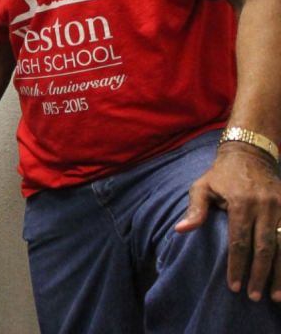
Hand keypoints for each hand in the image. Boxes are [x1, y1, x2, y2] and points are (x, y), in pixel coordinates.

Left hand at [175, 143, 280, 301]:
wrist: (251, 153)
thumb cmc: (221, 174)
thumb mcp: (202, 186)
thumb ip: (195, 209)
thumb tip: (181, 230)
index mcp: (242, 203)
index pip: (240, 241)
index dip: (237, 265)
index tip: (234, 286)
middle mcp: (266, 207)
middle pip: (265, 248)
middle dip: (260, 275)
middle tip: (254, 297)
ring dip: (280, 273)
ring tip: (275, 297)